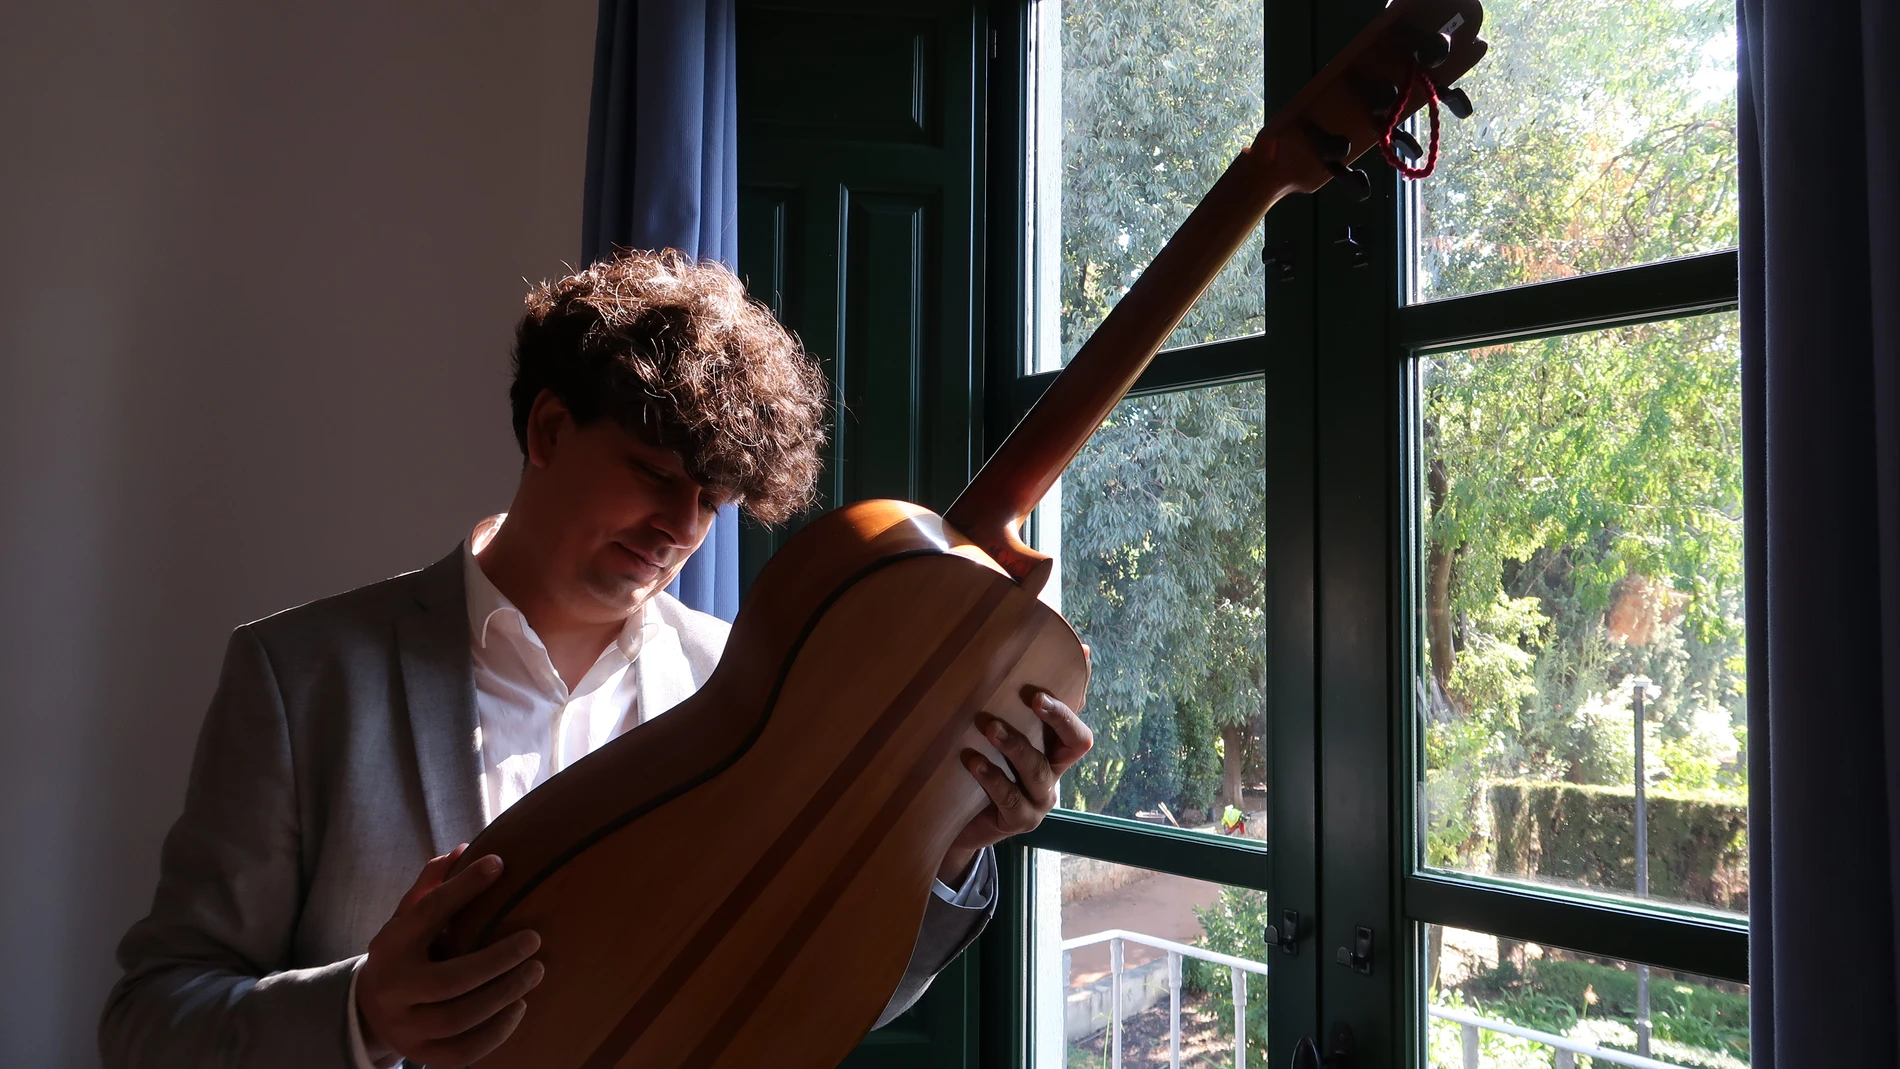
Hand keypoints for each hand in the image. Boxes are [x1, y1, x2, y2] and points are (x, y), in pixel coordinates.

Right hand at [355, 845, 543, 1067]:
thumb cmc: (406, 952)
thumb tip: (465, 849)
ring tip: (535, 972)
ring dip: (504, 994)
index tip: (499, 865)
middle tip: (534, 940)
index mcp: (390, 944)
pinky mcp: (421, 1054)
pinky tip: (519, 1007)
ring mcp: (405, 1026)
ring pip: (458, 1018)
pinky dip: (496, 1032)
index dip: (463, 887)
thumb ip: (432, 885)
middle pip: (450, 980)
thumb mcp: (408, 917)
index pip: (427, 913)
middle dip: (498, 960)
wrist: (369, 1008)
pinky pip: (462, 1052)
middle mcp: (393, 988)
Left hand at [938, 647, 1094, 883]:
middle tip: (1031, 697)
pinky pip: (1012, 798)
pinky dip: (993, 777)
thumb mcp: (1001, 742)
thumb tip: (1044, 665)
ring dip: (1015, 744)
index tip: (1050, 683)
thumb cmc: (986, 771)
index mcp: (1055, 751)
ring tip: (989, 727)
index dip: (1072, 705)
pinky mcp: (1019, 821)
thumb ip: (1016, 710)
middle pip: (1075, 744)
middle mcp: (1054, 774)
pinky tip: (973, 762)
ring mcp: (1039, 800)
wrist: (962, 825)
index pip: (1079, 723)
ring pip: (1038, 769)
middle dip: (1056, 718)